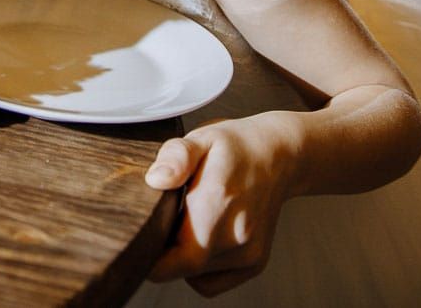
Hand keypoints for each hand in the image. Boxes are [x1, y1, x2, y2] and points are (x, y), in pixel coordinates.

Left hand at [145, 115, 296, 296]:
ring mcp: (248, 255)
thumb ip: (176, 157)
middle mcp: (235, 237)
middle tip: (164, 217)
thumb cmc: (234, 146)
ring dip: (182, 259)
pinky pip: (212, 282)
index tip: (141, 227)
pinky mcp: (254, 263)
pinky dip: (200, 268)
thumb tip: (156, 179)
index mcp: (216, 204)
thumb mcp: (201, 138)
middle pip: (179, 269)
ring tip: (188, 222)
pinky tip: (202, 236)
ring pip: (195, 277)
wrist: (280, 156)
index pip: (170, 261)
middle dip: (162, 251)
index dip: (146, 250)